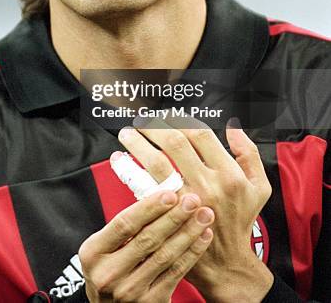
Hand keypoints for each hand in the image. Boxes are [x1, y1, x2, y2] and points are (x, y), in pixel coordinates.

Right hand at [78, 181, 214, 302]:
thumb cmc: (110, 269)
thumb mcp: (104, 247)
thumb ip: (124, 225)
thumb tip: (156, 189)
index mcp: (93, 253)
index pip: (124, 223)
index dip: (149, 207)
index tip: (170, 192)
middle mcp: (108, 274)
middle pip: (147, 239)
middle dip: (174, 216)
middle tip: (193, 199)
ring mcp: (129, 291)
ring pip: (165, 255)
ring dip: (188, 232)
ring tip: (204, 214)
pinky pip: (176, 273)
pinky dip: (192, 253)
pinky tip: (203, 237)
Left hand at [117, 118, 273, 302]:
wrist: (226, 263)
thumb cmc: (240, 221)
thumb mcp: (259, 187)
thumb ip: (249, 153)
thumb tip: (233, 127)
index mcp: (228, 174)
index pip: (200, 135)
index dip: (181, 120)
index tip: (168, 116)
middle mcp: (207, 185)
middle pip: (175, 143)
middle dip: (155, 127)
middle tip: (143, 120)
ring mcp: (185, 202)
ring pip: (156, 163)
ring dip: (138, 144)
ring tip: (128, 134)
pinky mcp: (167, 216)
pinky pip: (144, 187)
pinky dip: (129, 171)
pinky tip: (120, 160)